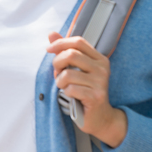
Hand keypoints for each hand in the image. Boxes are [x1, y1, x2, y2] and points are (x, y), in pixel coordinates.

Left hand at [48, 32, 127, 146]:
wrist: (100, 117)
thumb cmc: (85, 91)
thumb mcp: (76, 69)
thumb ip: (64, 51)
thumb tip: (51, 34)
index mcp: (99, 59)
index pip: (78, 42)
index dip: (61, 43)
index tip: (49, 50)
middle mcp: (102, 68)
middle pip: (71, 54)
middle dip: (57, 63)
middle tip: (57, 73)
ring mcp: (100, 82)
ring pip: (68, 74)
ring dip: (60, 81)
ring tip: (64, 87)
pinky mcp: (95, 96)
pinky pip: (71, 89)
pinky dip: (65, 92)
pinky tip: (71, 96)